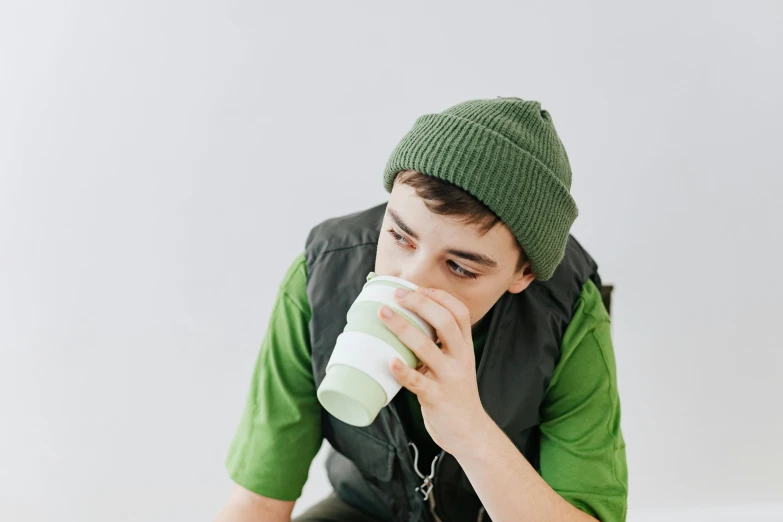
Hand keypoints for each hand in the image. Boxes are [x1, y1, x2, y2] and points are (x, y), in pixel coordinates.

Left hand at [378, 287, 492, 456]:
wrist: (470, 432)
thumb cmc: (455, 394)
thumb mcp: (454, 364)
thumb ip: (438, 346)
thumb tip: (405, 323)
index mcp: (464, 347)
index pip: (459, 312)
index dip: (439, 296)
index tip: (418, 288)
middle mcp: (460, 359)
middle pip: (445, 322)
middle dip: (420, 304)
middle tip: (396, 295)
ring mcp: (449, 378)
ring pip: (427, 348)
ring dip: (403, 328)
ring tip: (384, 315)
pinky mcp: (437, 398)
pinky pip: (418, 382)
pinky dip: (403, 371)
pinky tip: (390, 362)